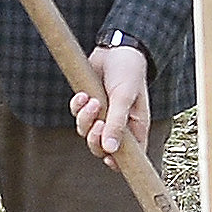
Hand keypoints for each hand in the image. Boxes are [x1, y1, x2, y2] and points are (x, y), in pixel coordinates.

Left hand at [71, 43, 150, 157]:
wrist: (115, 49)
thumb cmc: (128, 72)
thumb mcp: (124, 97)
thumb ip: (117, 124)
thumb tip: (110, 150)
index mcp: (135, 127)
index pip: (129, 155)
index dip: (118, 162)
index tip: (109, 160)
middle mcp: (118, 125)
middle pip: (101, 148)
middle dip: (95, 138)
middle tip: (98, 123)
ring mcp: (102, 116)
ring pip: (86, 133)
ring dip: (85, 120)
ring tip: (92, 101)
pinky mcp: (88, 106)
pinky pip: (77, 116)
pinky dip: (77, 107)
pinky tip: (83, 95)